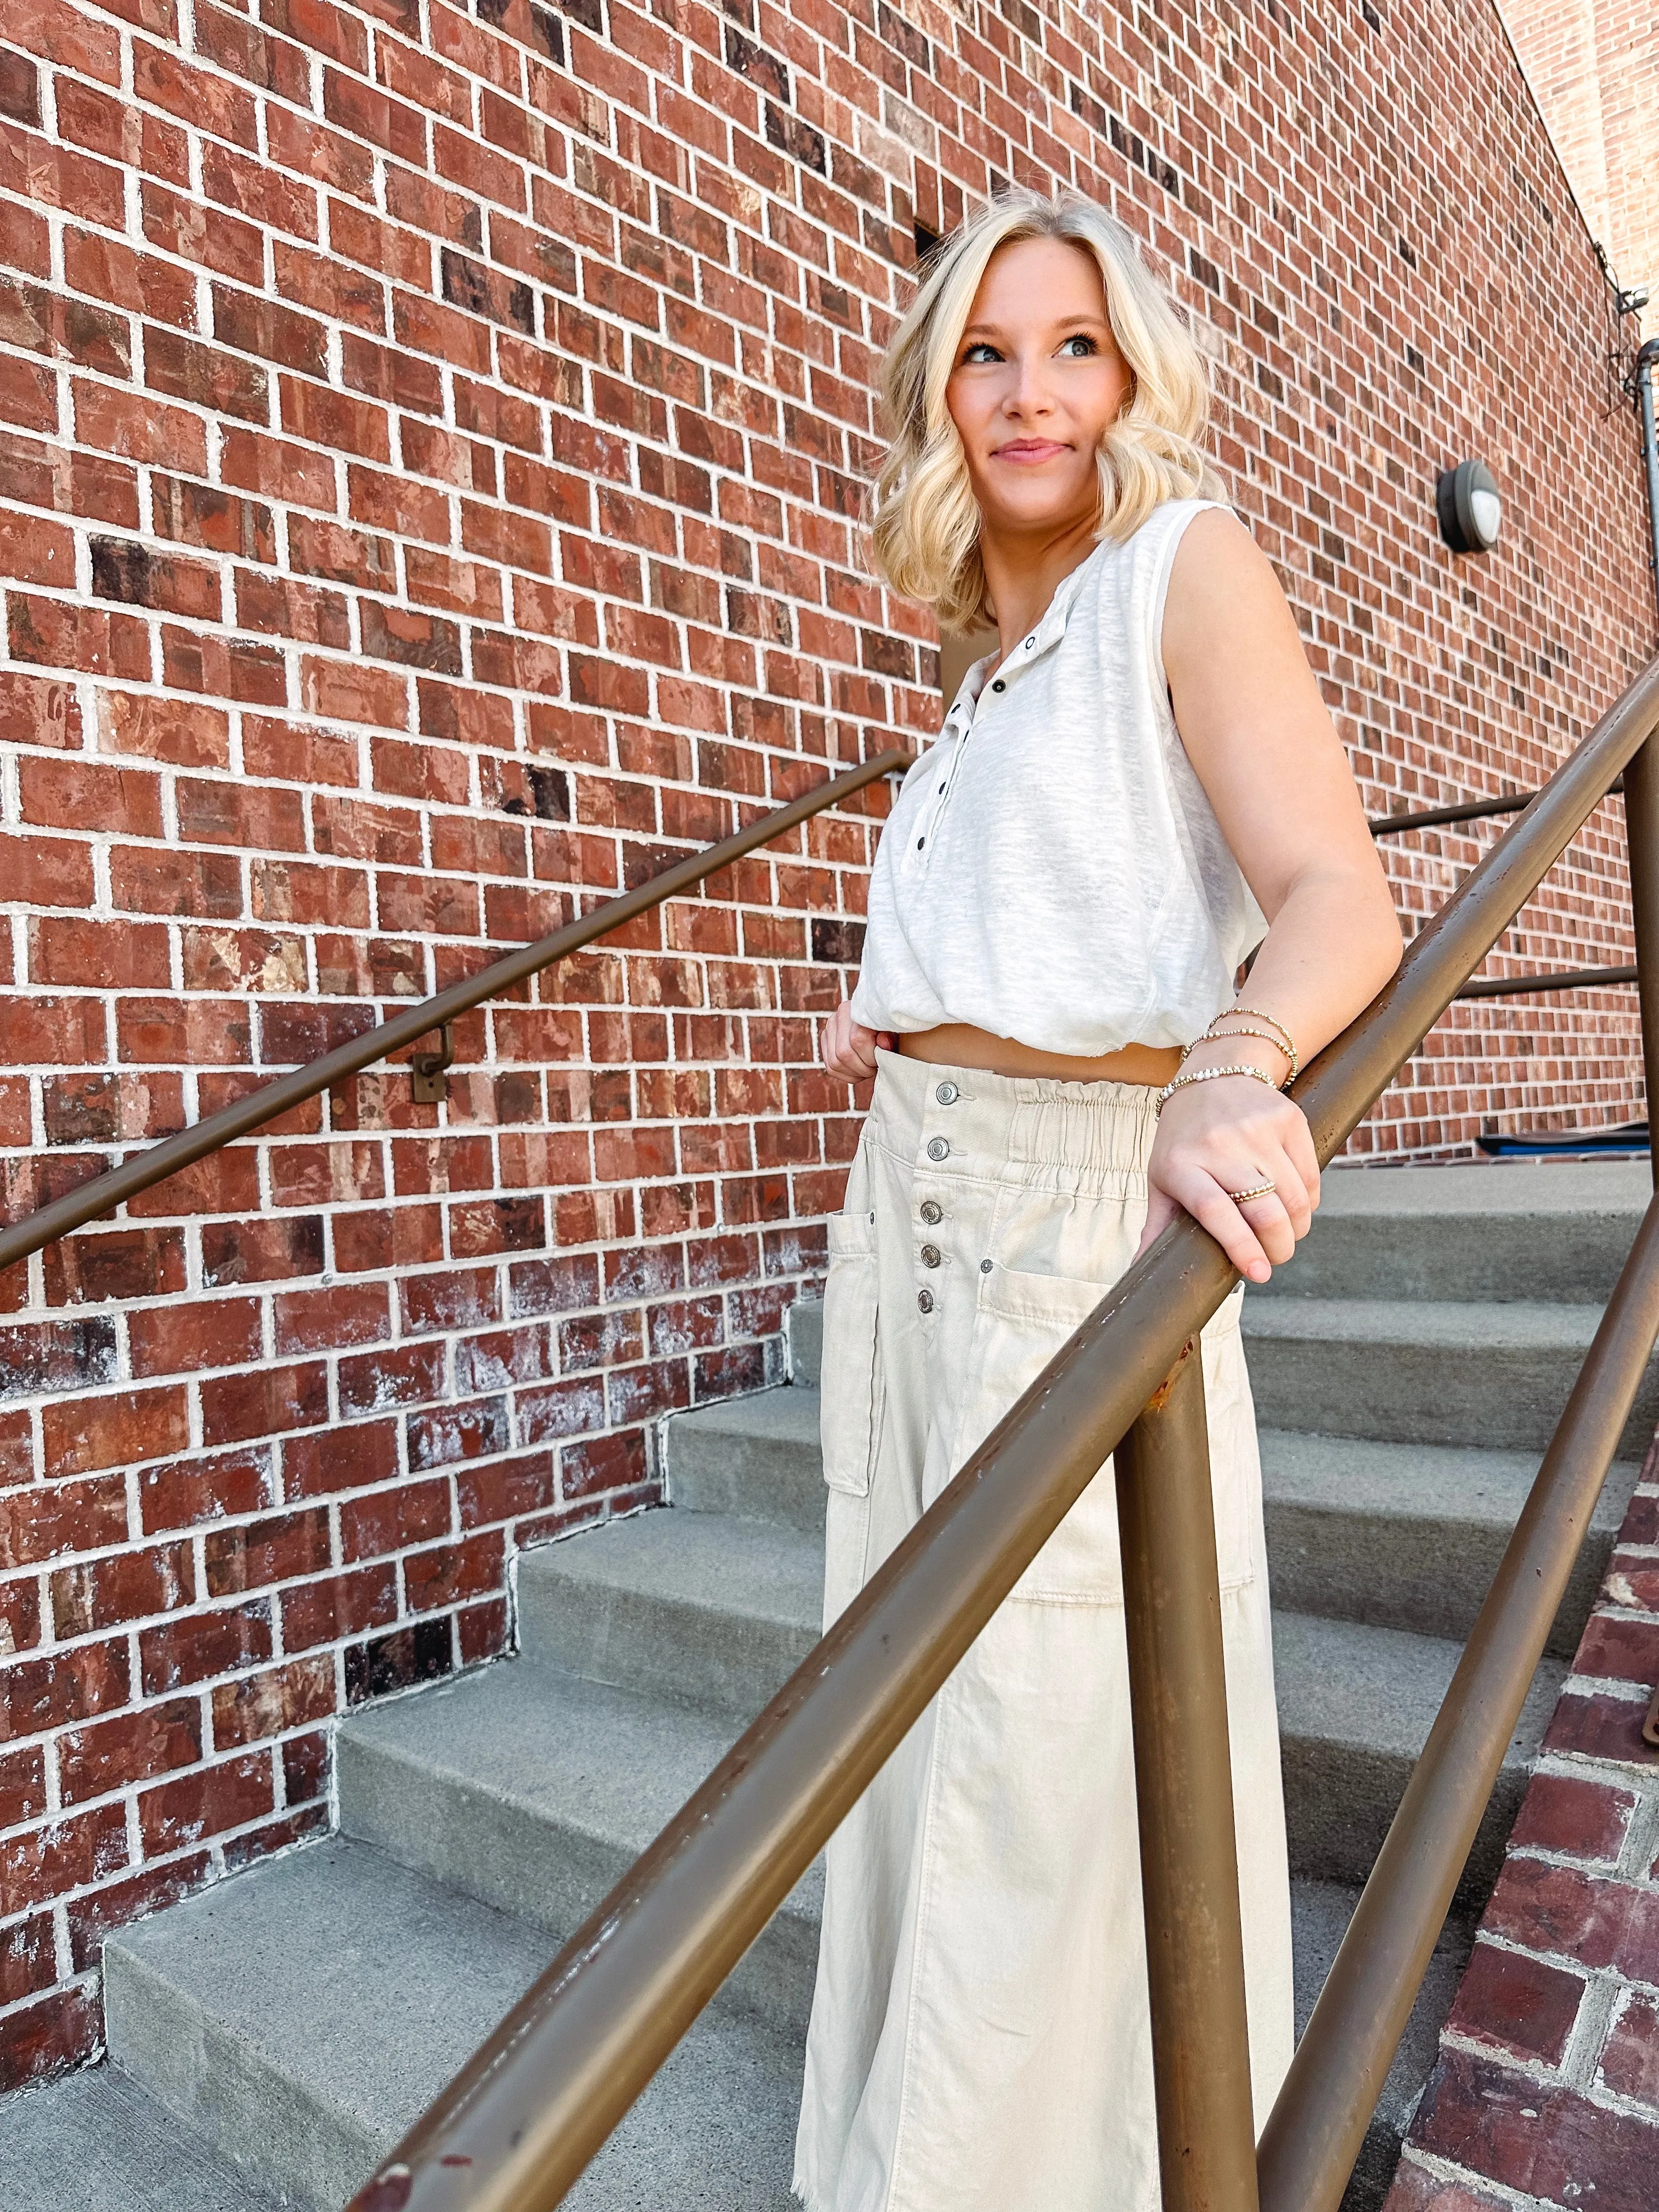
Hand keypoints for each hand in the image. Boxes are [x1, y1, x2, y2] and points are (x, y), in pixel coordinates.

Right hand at [820, 1000, 894, 1081]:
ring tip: (868, 1069)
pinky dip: (847, 1075)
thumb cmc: (888, 1027)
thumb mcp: (894, 1030)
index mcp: (855, 1009)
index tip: (881, 1058)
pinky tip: (859, 1071)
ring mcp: (828, 1030)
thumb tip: (884, 1043)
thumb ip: (891, 1036)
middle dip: (862, 1067)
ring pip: (835, 1063)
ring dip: (855, 1073)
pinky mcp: (825, 1042)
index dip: (870, 1056)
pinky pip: (831, 1068)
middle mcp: (837, 1017)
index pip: (858, 1040)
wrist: (877, 1022)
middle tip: (874, 1067)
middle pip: (844, 1053)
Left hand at [1133, 1073, 1319, 1284]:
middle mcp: (1220, 1145)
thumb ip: (1156, 1225)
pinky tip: (1295, 1206)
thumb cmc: (1184, 1138)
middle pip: (1263, 1209)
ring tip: (1286, 1236)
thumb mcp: (1161, 1176)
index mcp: (1182, 1165)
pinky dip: (1308, 1202)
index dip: (1240, 1246)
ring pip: (1293, 1198)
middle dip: (1278, 1247)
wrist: (1215, 1073)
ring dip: (1296, 1228)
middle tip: (1276, 1258)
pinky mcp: (1288, 1120)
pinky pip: (1310, 1176)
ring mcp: (1257, 1130)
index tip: (1258, 1273)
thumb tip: (1139, 1270)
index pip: (1215, 1211)